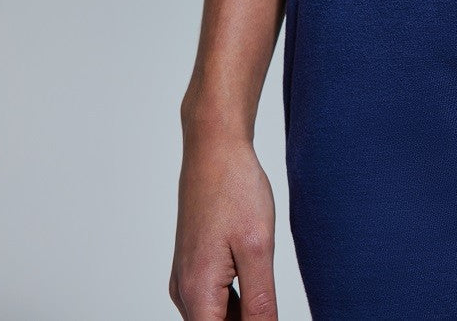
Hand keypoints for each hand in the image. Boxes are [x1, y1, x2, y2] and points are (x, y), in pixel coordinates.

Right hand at [170, 134, 276, 319]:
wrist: (215, 152)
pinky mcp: (195, 267)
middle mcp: (185, 291)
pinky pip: (215, 300)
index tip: (268, 314)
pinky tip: (260, 286)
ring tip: (269, 293)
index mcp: (198, 291)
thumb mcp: (258, 249)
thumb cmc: (235, 190)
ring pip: (217, 317)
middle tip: (271, 301)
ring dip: (245, 316)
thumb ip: (260, 301)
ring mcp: (187, 279)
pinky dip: (239, 302)